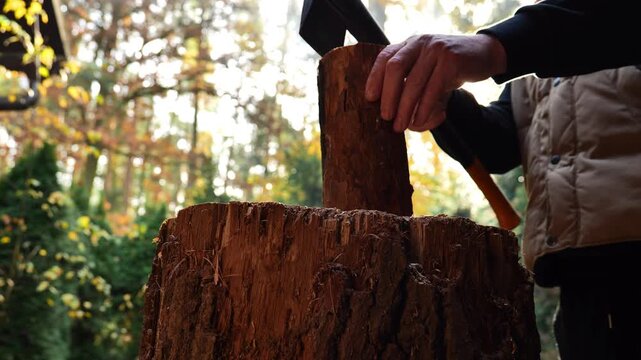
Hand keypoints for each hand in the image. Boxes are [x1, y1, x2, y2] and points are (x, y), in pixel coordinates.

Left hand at [365, 34, 505, 131]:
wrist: (483, 55)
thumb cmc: (448, 69)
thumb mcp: (427, 71)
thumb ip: (410, 86)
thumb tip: (393, 117)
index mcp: (410, 44)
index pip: (385, 58)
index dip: (374, 78)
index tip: (369, 99)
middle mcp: (420, 43)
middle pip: (395, 69)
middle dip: (388, 96)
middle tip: (386, 118)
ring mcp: (436, 50)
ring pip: (414, 83)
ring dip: (405, 109)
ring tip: (401, 126)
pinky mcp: (452, 61)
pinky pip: (433, 89)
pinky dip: (424, 109)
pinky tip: (419, 121)